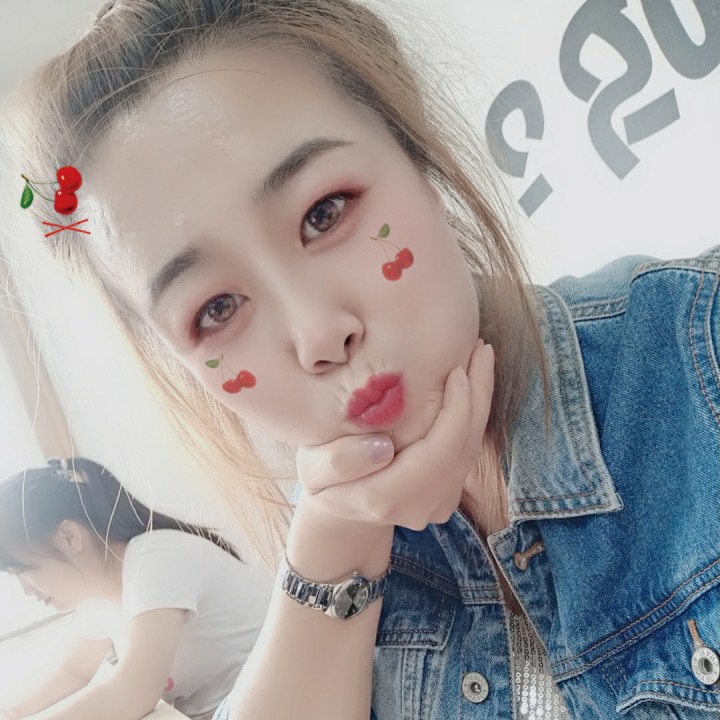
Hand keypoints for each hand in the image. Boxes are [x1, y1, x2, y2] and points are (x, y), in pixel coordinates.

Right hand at [294, 339, 494, 533]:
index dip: (455, 412)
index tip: (457, 370)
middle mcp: (418, 507)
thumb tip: (382, 448)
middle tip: (481, 349)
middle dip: (477, 397)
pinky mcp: (446, 496)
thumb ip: (338, 461)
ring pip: (471, 451)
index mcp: (383, 499)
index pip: (436, 454)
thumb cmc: (318, 476)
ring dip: (481, 402)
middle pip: (463, 450)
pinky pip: (468, 453)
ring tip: (481, 357)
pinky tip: (473, 382)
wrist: (337, 504)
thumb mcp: (311, 468)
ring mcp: (436, 505)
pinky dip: (474, 416)